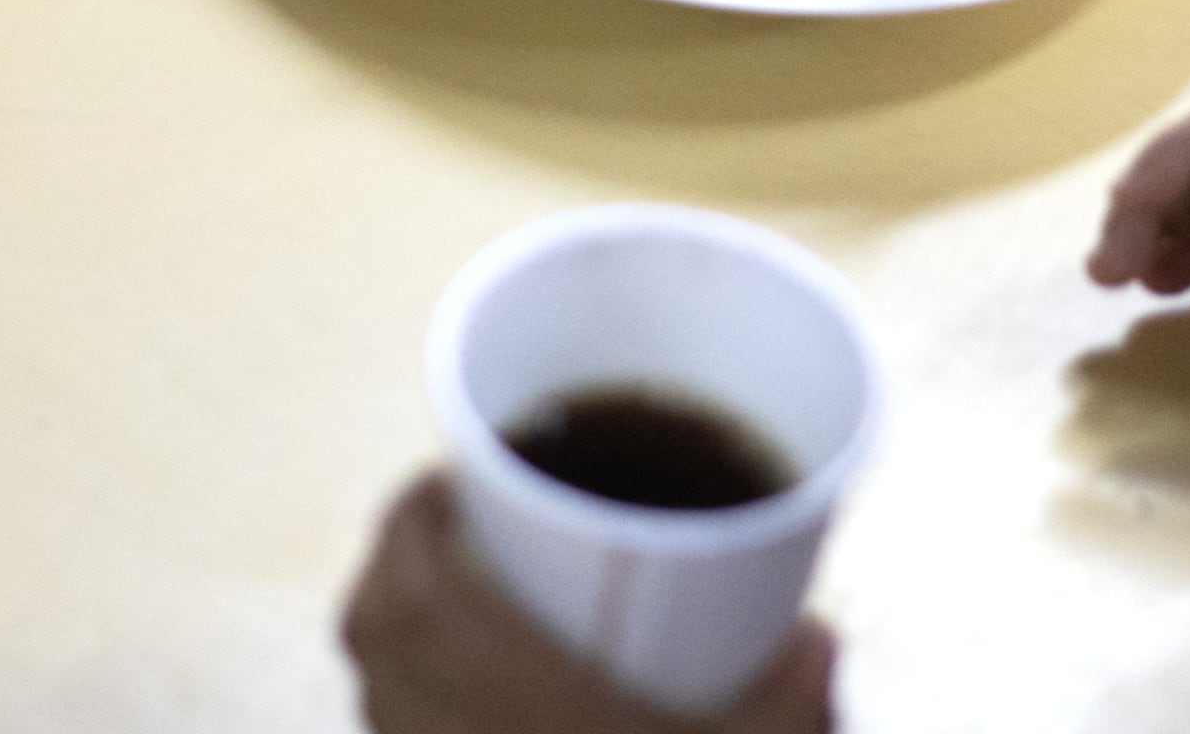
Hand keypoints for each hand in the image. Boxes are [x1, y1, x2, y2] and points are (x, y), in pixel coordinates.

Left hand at [343, 474, 835, 733]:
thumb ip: (796, 683)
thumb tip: (820, 633)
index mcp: (497, 681)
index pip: (409, 569)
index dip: (415, 510)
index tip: (454, 479)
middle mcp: (434, 723)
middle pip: (370, 615)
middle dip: (402, 557)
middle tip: (458, 529)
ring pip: (369, 675)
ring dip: (391, 625)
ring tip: (448, 598)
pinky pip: (386, 730)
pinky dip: (398, 696)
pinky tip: (445, 695)